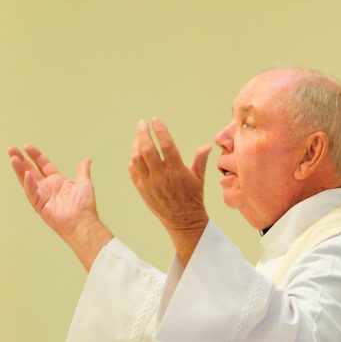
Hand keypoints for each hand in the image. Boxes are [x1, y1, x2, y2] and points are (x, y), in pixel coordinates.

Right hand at [8, 144, 111, 270]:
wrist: (83, 222)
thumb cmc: (85, 206)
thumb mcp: (84, 183)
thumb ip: (82, 170)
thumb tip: (86, 160)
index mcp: (57, 182)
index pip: (43, 165)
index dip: (35, 156)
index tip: (27, 147)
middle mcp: (47, 188)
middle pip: (30, 170)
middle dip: (21, 160)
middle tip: (11, 150)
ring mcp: (42, 196)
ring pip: (27, 180)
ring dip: (19, 170)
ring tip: (13, 158)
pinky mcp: (40, 206)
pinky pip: (32, 193)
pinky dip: (29, 184)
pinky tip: (26, 174)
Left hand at [128, 119, 210, 262]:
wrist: (182, 220)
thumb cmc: (193, 197)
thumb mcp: (199, 178)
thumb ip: (200, 160)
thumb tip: (207, 145)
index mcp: (177, 171)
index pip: (166, 145)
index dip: (160, 130)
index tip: (156, 120)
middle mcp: (162, 177)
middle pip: (147, 149)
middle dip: (143, 133)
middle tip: (142, 123)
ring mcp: (149, 184)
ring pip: (137, 159)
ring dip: (135, 145)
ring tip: (139, 136)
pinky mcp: (142, 190)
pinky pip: (133, 170)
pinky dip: (133, 159)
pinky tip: (136, 152)